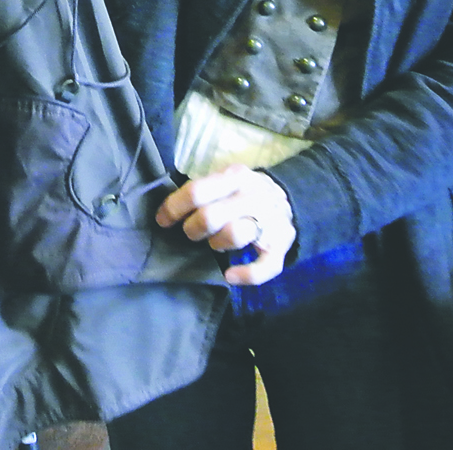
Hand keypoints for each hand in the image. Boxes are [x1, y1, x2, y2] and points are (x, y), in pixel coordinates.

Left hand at [156, 165, 297, 286]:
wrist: (290, 202)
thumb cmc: (243, 194)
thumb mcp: (226, 181)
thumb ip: (203, 191)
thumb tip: (167, 210)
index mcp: (235, 177)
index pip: (196, 191)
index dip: (173, 208)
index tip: (163, 220)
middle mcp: (253, 196)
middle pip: (210, 216)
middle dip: (192, 229)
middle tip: (191, 232)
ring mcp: (269, 221)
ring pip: (235, 235)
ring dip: (217, 244)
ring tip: (215, 244)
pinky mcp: (281, 246)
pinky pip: (264, 267)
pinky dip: (245, 274)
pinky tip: (230, 275)